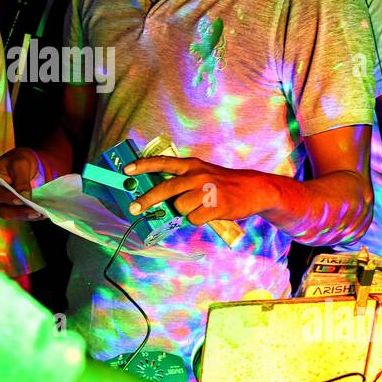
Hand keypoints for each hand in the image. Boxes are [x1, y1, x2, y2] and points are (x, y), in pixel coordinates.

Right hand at [0, 147, 45, 221]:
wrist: (24, 165)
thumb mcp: (20, 164)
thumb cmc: (18, 161)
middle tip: (36, 211)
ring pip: (10, 215)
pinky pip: (18, 216)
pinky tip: (41, 214)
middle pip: (2, 208)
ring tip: (41, 214)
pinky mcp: (9, 210)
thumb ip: (21, 179)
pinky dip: (29, 216)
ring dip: (26, 216)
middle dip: (19, 211)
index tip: (21, 200)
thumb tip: (24, 196)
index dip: (7, 198)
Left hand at [124, 156, 279, 223]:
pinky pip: (194, 218)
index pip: (163, 162)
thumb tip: (159, 197)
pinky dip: (198, 219)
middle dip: (147, 200)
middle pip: (165, 188)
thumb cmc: (223, 184)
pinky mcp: (216, 205)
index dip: (143, 165)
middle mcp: (197, 175)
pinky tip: (209, 213)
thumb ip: (183, 181)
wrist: (254, 189)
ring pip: (180, 207)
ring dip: (184, 212)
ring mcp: (207, 190)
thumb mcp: (202, 173)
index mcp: (192, 165)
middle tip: (134, 208)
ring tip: (198, 208)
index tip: (127, 170)